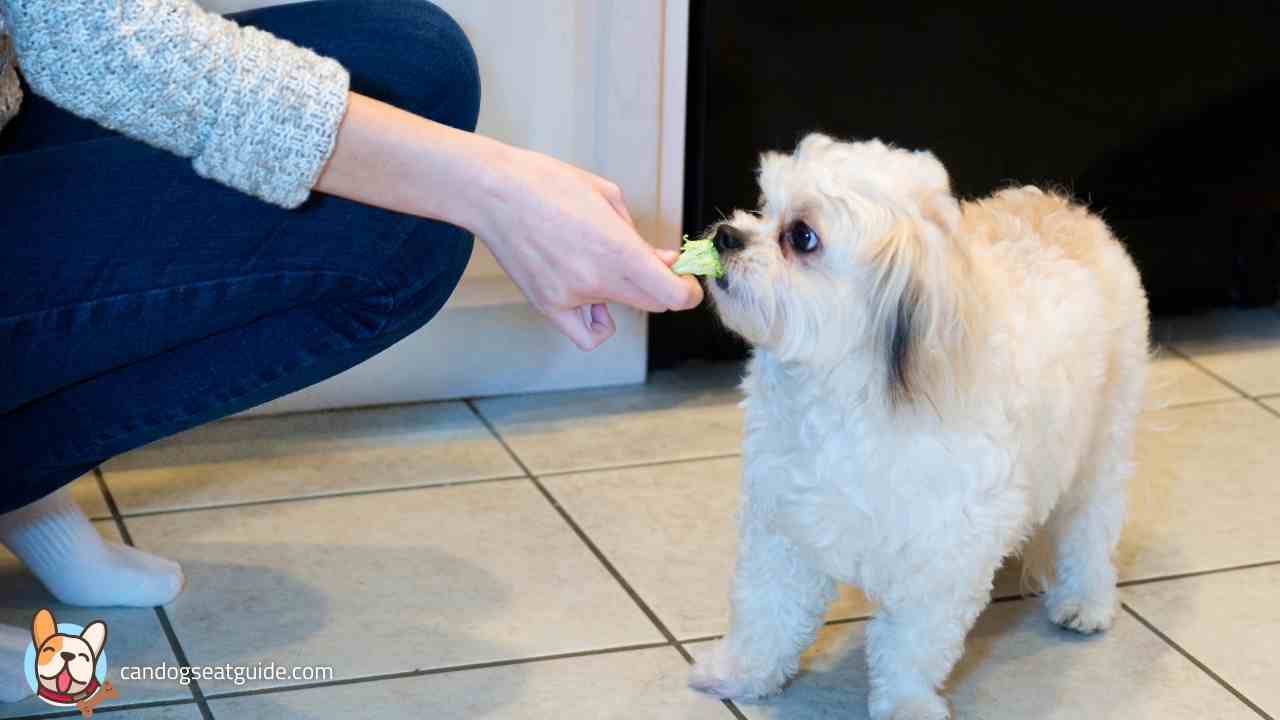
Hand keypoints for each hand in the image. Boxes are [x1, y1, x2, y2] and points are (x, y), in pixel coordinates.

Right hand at [472, 144, 702, 349]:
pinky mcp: (549, 306)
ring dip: (623, 292)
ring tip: (600, 263)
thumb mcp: (607, 196)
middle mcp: (598, 280)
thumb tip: (665, 261)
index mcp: (618, 249)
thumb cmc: (547, 184)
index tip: (686, 278)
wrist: (493, 192)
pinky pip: (586, 334)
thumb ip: (639, 236)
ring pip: (619, 310)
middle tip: (654, 266)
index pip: (673, 295)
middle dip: (663, 287)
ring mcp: (572, 297)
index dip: (688, 290)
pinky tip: (593, 303)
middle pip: (654, 304)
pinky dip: (597, 324)